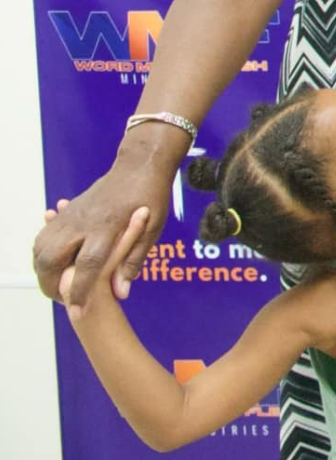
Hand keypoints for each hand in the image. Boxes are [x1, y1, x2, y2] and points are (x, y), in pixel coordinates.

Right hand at [33, 160, 173, 308]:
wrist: (139, 165)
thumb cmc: (152, 198)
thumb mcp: (153, 230)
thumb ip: (133, 260)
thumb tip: (121, 292)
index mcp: (108, 227)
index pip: (89, 266)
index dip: (81, 291)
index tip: (77, 311)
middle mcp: (84, 222)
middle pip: (52, 258)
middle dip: (51, 284)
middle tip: (63, 299)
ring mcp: (72, 215)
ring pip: (41, 247)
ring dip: (43, 269)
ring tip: (58, 285)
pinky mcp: (68, 211)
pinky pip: (44, 235)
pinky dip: (42, 252)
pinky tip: (52, 263)